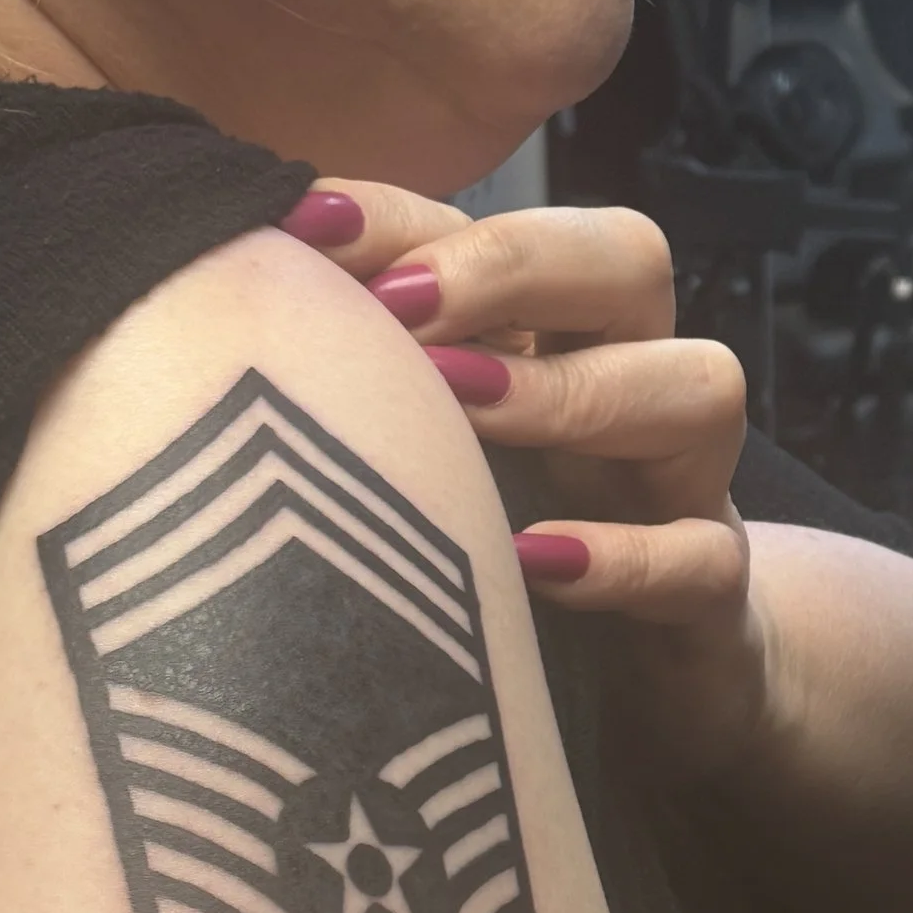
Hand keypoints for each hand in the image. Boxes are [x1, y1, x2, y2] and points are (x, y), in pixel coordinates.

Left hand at [281, 180, 771, 769]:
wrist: (656, 697)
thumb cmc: (509, 561)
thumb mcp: (428, 465)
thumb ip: (350, 390)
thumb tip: (197, 320)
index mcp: (552, 338)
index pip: (497, 227)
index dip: (407, 216)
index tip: (302, 226)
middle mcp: (627, 389)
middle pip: (631, 259)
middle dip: (517, 262)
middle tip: (404, 305)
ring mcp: (682, 491)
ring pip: (700, 386)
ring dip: (573, 388)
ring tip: (459, 407)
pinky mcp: (715, 605)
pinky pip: (707, 557)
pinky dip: (626, 555)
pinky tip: (533, 561)